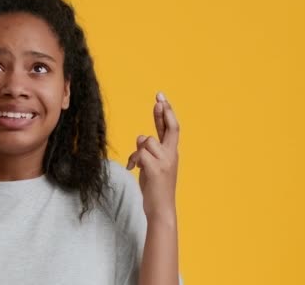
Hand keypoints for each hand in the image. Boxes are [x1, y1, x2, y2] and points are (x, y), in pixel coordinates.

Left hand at [126, 92, 179, 218]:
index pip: (170, 129)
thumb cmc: (155, 188)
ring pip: (146, 141)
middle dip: (164, 111)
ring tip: (135, 164)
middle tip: (159, 97)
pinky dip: (133, 160)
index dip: (166, 113)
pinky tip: (132, 169)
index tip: (161, 99)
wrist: (161, 209)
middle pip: (170, 127)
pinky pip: (140, 153)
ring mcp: (166, 161)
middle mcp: (172, 155)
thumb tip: (141, 139)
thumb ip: (149, 152)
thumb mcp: (152, 167)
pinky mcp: (157, 168)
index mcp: (171, 153)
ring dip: (137, 150)